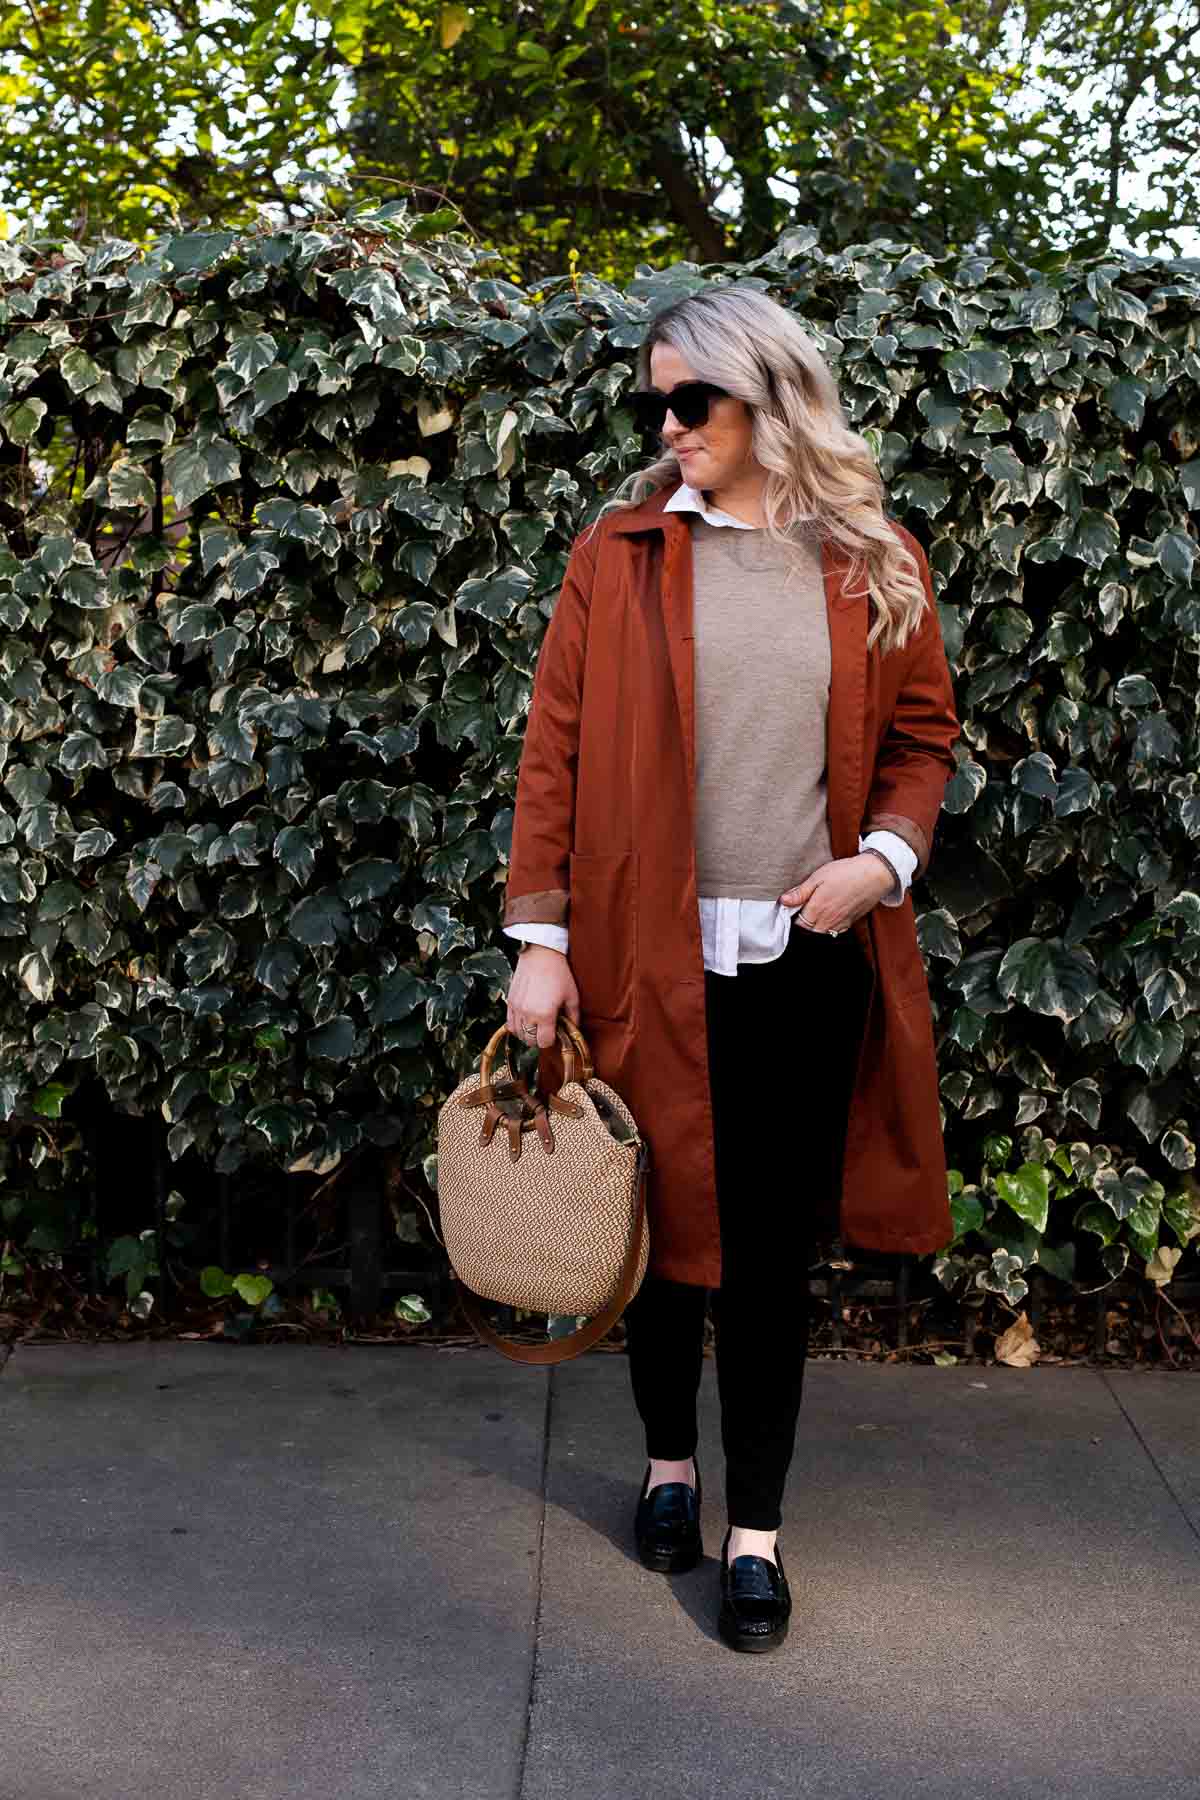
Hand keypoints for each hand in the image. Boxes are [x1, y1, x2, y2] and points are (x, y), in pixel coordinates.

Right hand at [506, 945, 580, 1049]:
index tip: (555, 1033)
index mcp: (545, 1014)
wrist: (541, 954)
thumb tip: (573, 1030)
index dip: (551, 1040)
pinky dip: (517, 1026)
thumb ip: (573, 1017)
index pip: (544, 1042)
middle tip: (547, 1029)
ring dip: (527, 1034)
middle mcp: (528, 1014)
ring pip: (518, 1033)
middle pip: (530, 1040)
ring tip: (536, 1025)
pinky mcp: (510, 1001)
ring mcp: (517, 1008)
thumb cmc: (559, 973)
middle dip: (539, 1039)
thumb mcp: (572, 996)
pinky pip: (509, 1023)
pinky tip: (525, 1020)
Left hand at [780, 853, 895, 933]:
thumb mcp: (819, 877)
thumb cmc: (847, 873)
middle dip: (802, 924)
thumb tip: (783, 901)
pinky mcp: (849, 924)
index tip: (792, 907)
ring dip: (814, 927)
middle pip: (807, 932)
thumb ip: (801, 892)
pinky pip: (833, 932)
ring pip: (820, 934)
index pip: (796, 924)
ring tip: (816, 911)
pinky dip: (827, 928)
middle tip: (803, 909)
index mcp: (817, 909)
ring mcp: (840, 924)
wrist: (875, 875)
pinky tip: (828, 915)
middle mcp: (828, 921)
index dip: (792, 917)